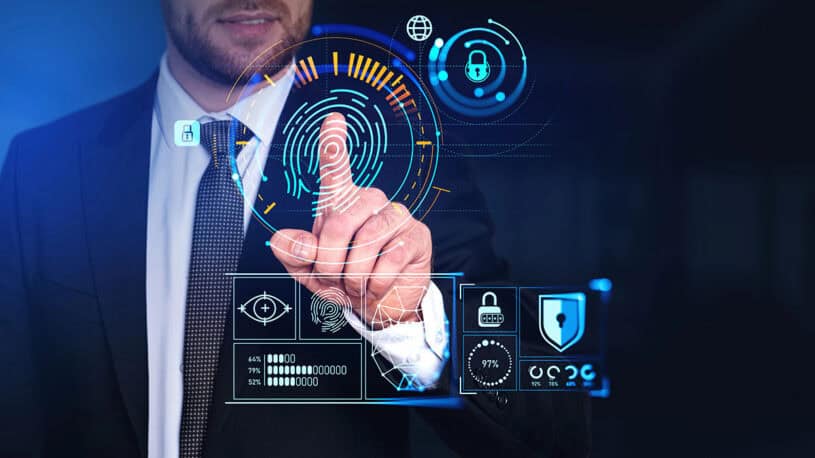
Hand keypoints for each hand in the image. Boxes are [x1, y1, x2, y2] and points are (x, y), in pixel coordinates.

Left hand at [269, 113, 432, 328]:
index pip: (335, 168)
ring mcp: (396, 216)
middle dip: (328, 260)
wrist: (377, 308)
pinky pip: (389, 260)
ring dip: (353, 276)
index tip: (334, 119)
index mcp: (340, 203)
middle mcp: (369, 201)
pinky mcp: (417, 236)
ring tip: (356, 285)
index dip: (333, 143)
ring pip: (364, 243)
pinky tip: (377, 286)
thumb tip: (286, 240)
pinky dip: (375, 283)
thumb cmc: (343, 281)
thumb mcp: (309, 271)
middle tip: (333, 278)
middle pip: (338, 221)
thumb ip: (294, 254)